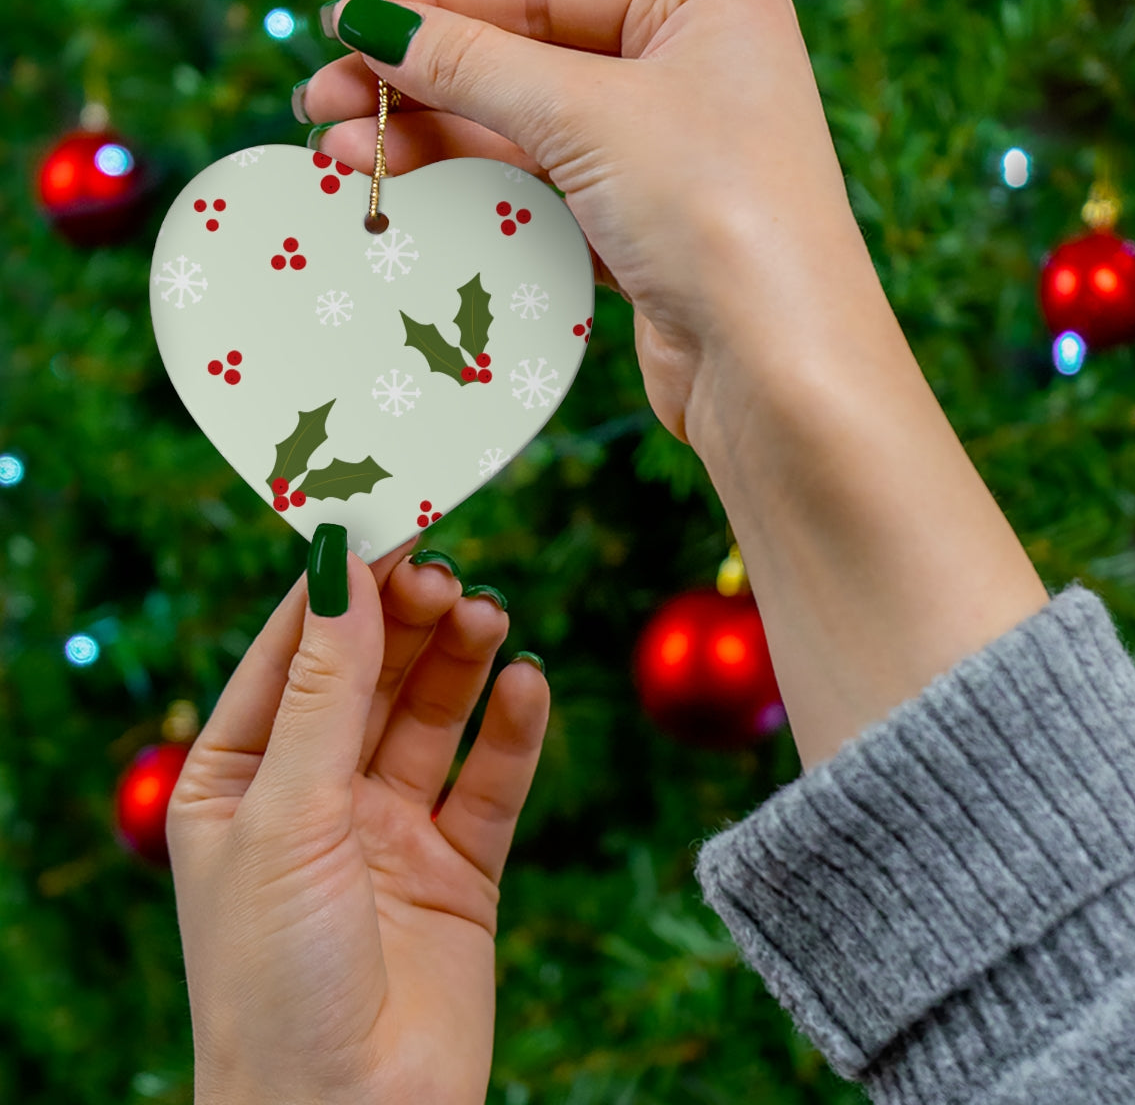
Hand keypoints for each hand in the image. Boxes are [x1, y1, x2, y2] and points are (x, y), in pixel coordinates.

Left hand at [166, 540, 549, 1104]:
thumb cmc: (274, 980)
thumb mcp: (287, 814)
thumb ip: (325, 689)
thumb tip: (341, 567)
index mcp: (240, 778)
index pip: (292, 653)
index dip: (337, 587)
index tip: (384, 523)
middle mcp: (316, 795)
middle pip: (371, 674)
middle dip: (406, 620)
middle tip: (446, 574)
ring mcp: (390, 829)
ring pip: (433, 716)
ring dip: (461, 661)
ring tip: (488, 616)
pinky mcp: (459, 866)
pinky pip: (491, 781)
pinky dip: (512, 730)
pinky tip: (527, 686)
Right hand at [299, 0, 872, 448]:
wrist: (778, 371)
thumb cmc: (715, 213)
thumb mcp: (587, 114)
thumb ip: (475, 64)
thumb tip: (374, 22)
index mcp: (703, 7)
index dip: (436, 4)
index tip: (344, 23)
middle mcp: (691, 73)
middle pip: (526, 61)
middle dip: (421, 83)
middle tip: (321, 105)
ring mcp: (668, 157)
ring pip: (529, 133)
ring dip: (437, 142)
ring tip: (340, 157)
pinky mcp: (646, 232)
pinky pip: (546, 194)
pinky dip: (481, 193)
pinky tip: (412, 195)